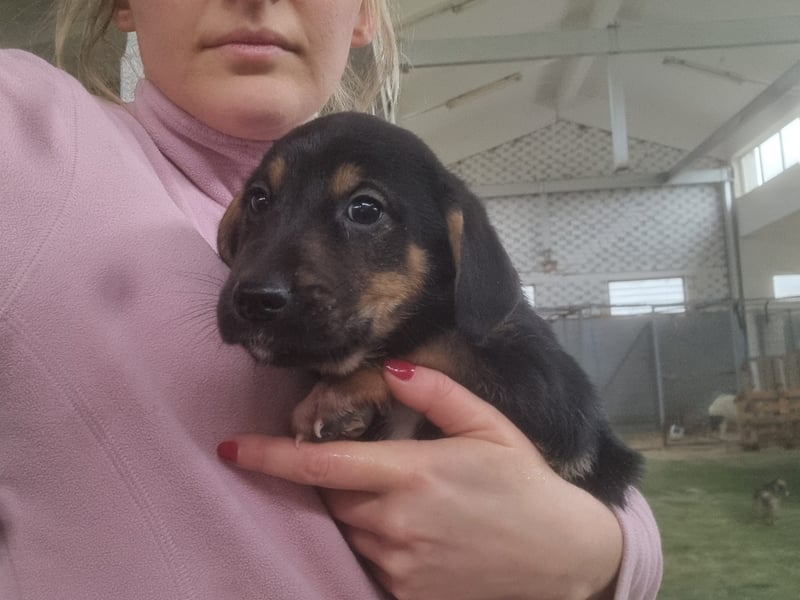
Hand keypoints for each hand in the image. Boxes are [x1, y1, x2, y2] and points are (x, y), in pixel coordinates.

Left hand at [218, 361, 622, 599]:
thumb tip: (389, 369)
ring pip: (350, 531)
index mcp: (412, 473)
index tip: (231, 449)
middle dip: (334, 479)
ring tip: (411, 501)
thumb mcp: (491, 427)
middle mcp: (396, 522)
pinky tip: (422, 533)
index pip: (321, 463)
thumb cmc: (527, 486)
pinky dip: (380, 542)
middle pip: (331, 497)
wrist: (565, 558)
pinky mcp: (408, 595)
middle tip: (375, 467)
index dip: (270, 456)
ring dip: (361, 511)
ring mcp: (400, 564)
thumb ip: (437, 393)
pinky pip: (372, 563)